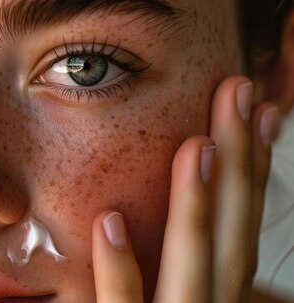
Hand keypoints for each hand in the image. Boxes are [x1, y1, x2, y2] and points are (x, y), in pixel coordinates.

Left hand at [91, 76, 281, 301]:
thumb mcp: (168, 296)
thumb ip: (171, 265)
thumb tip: (146, 208)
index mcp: (212, 294)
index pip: (239, 228)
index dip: (253, 170)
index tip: (262, 111)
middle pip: (229, 235)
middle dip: (238, 163)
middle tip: (238, 90)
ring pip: (193, 266)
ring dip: (196, 204)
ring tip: (198, 144)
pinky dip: (120, 270)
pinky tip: (109, 222)